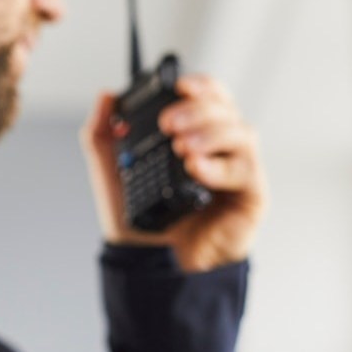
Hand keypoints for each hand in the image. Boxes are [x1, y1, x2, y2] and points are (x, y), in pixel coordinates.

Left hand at [80, 75, 267, 272]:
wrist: (151, 268)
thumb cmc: (140, 226)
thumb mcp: (111, 176)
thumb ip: (101, 136)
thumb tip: (105, 96)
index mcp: (192, 137)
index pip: (207, 98)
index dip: (199, 85)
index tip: (178, 84)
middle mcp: (218, 150)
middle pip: (226, 109)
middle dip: (199, 109)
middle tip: (170, 124)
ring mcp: (236, 171)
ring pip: (241, 133)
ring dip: (212, 132)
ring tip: (182, 147)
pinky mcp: (250, 196)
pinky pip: (246, 170)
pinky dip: (220, 165)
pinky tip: (196, 168)